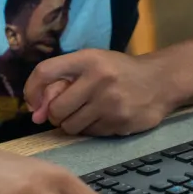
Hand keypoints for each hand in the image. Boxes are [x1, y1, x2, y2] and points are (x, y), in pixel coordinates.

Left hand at [24, 49, 172, 136]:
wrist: (160, 81)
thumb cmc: (119, 71)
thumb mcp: (93, 63)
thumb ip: (63, 82)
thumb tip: (35, 113)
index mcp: (88, 59)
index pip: (46, 72)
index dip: (32, 89)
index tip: (33, 102)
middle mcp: (98, 78)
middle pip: (56, 109)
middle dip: (56, 114)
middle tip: (68, 109)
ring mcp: (110, 102)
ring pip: (70, 126)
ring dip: (73, 124)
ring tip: (88, 112)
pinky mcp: (120, 122)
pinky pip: (90, 134)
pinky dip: (91, 129)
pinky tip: (104, 117)